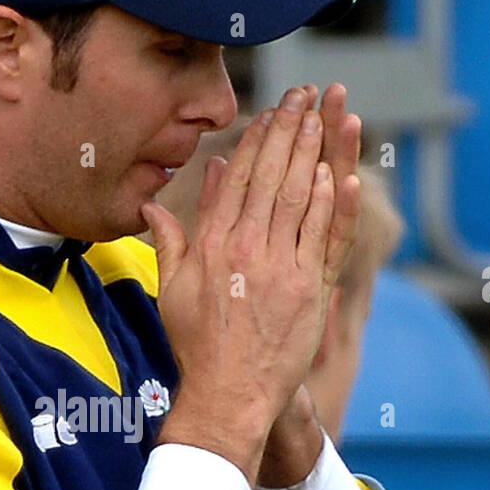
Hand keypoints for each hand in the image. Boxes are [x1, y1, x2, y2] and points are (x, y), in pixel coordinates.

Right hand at [143, 88, 356, 486]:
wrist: (227, 394)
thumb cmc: (197, 345)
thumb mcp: (170, 288)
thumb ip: (167, 240)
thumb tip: (154, 202)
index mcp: (211, 245)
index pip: (236, 178)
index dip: (256, 139)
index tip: (271, 111)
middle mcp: (244, 250)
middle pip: (269, 176)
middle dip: (288, 130)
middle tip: (303, 95)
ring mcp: (278, 268)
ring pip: (298, 197)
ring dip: (312, 153)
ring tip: (323, 116)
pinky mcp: (307, 290)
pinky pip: (322, 236)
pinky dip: (330, 203)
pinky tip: (336, 173)